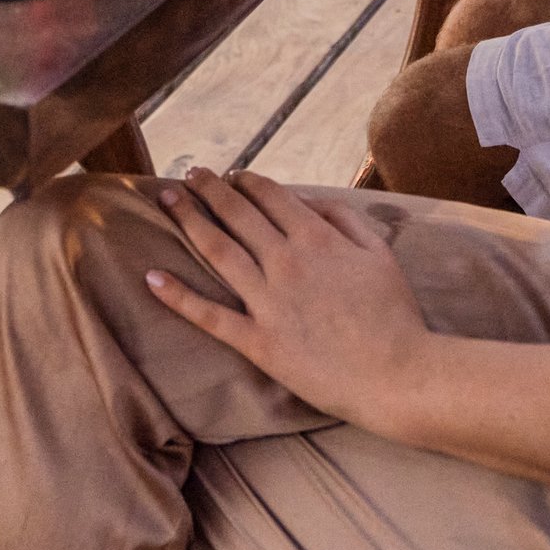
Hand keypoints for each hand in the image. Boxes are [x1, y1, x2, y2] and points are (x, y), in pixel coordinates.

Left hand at [144, 169, 436, 429]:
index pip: (270, 197)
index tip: (232, 175)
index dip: (247, 181)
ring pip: (217, 250)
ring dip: (189, 219)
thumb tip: (311, 200)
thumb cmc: (396, 316)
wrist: (398, 376)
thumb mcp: (380, 253)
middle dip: (209, 189)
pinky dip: (177, 295)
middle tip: (190, 174)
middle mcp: (285, 262)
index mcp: (316, 239)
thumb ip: (346, 219)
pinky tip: (151, 277)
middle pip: (237, 215)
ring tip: (167, 198)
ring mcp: (268, 302)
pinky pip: (210, 316)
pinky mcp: (258, 342)